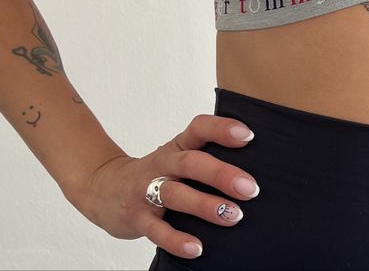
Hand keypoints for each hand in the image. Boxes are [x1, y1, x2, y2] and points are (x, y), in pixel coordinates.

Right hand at [70, 114, 259, 259]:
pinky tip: (197, 247)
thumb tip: (258, 169)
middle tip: (250, 188)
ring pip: (176, 195)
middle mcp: (163, 163)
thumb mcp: (180, 156)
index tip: (248, 136)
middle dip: (221, 174)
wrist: (104, 188)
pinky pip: (156, 230)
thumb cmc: (160, 172)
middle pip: (191, 163)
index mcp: (178, 145)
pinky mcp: (136, 217)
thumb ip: (209, 156)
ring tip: (233, 216)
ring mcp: (146, 190)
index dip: (222, 128)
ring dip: (205, 206)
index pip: (199, 127)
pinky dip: (176, 240)